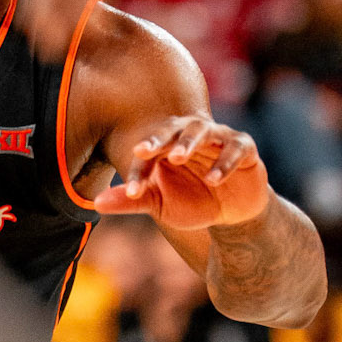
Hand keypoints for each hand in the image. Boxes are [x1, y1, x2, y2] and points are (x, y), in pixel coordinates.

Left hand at [95, 116, 269, 228]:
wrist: (231, 213)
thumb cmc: (192, 201)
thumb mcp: (160, 205)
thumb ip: (131, 200)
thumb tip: (96, 203)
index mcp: (167, 144)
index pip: (149, 150)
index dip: (139, 168)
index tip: (132, 190)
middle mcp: (192, 134)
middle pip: (175, 128)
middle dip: (160, 138)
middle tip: (145, 150)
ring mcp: (219, 138)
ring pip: (204, 131)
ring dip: (190, 143)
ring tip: (177, 156)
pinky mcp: (244, 148)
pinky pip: (235, 149)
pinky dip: (224, 163)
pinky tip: (213, 179)